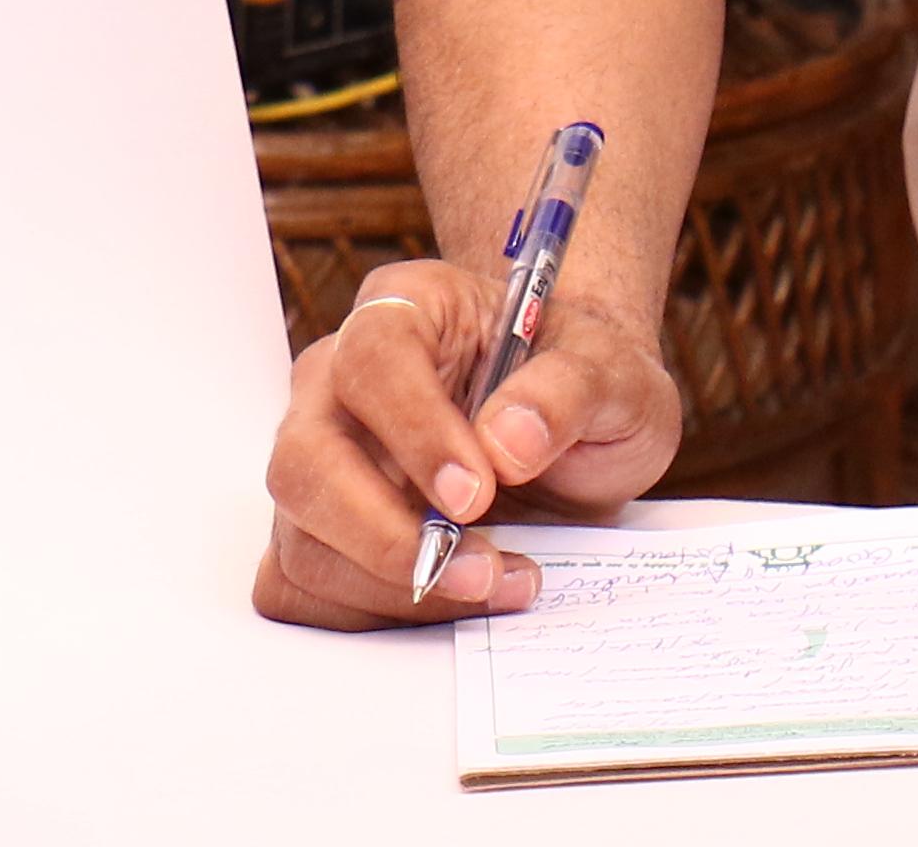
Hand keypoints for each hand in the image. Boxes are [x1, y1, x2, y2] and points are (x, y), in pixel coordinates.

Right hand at [255, 258, 686, 625]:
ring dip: (392, 583)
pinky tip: (451, 601)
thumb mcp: (616, 374)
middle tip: (477, 567)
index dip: (415, 430)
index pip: (374, 359)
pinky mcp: (314, 529)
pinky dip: (371, 609)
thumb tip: (507, 440)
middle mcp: (338, 381)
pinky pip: (302, 586)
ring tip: (493, 583)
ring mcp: (317, 459)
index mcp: (410, 309)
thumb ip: (571, 391)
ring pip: (300, 536)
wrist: (578, 433)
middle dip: (385, 533)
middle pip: (305, 460)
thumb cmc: (583, 384)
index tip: (476, 492)